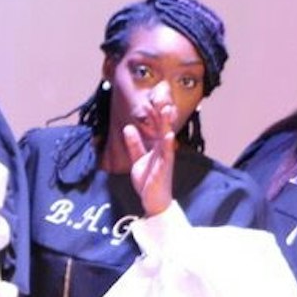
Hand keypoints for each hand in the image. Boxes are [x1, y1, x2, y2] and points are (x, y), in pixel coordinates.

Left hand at [120, 81, 177, 216]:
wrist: (153, 201)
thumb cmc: (149, 180)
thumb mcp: (138, 159)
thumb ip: (134, 144)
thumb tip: (128, 128)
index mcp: (157, 147)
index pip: (156, 126)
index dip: (155, 111)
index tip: (155, 95)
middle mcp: (163, 150)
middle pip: (163, 127)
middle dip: (162, 112)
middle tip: (162, 95)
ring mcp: (165, 159)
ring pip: (166, 138)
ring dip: (166, 124)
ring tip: (166, 110)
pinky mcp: (163, 169)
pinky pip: (166, 155)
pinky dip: (166, 145)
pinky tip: (168, 136)